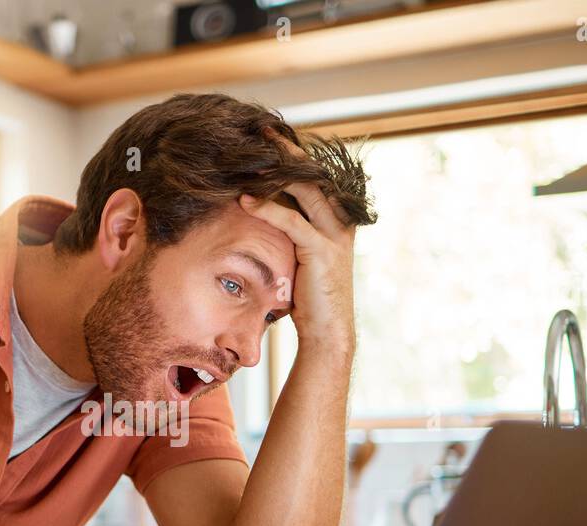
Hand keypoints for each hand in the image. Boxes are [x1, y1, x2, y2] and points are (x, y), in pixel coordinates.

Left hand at [239, 141, 357, 354]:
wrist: (327, 333)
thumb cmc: (309, 299)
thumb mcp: (300, 258)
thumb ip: (292, 234)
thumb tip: (265, 212)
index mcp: (338, 221)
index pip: (318, 178)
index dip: (297, 157)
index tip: (273, 139)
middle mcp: (341, 223)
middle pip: (315, 175)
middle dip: (289, 152)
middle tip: (263, 131)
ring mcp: (334, 236)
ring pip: (306, 191)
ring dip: (277, 172)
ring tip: (251, 157)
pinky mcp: (321, 252)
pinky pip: (292, 222)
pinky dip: (268, 209)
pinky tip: (245, 201)